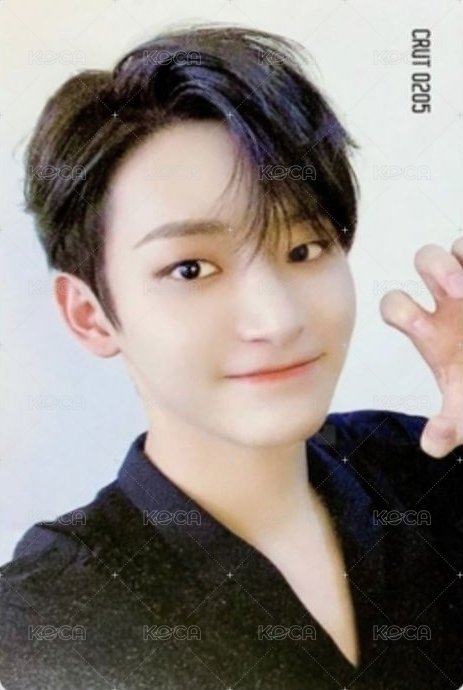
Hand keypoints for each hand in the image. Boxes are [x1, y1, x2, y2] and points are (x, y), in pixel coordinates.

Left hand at [379, 237, 462, 457]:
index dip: (399, 309)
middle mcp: (451, 300)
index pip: (396, 305)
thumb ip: (452, 426)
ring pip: (461, 247)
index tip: (421, 325)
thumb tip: (433, 446)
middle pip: (426, 261)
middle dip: (438, 268)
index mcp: (430, 329)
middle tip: (460, 291)